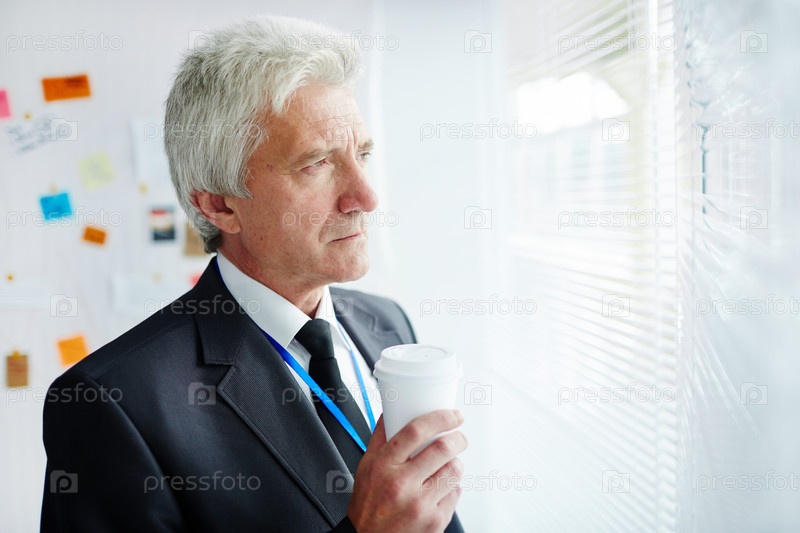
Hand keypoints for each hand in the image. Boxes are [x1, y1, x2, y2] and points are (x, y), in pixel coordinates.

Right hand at [346, 410, 466, 532]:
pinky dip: (453, 486)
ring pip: (454, 470)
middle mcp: (401, 484)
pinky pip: (456, 493)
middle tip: (459, 438)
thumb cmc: (368, 503)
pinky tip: (441, 487)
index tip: (452, 415)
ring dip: (456, 462)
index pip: (415, 431)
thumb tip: (391, 411)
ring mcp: (420, 504)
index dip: (439, 418)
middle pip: (442, 449)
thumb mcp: (366, 466)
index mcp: (383, 465)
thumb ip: (380, 437)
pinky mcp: (434, 521)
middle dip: (458, 438)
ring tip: (448, 464)